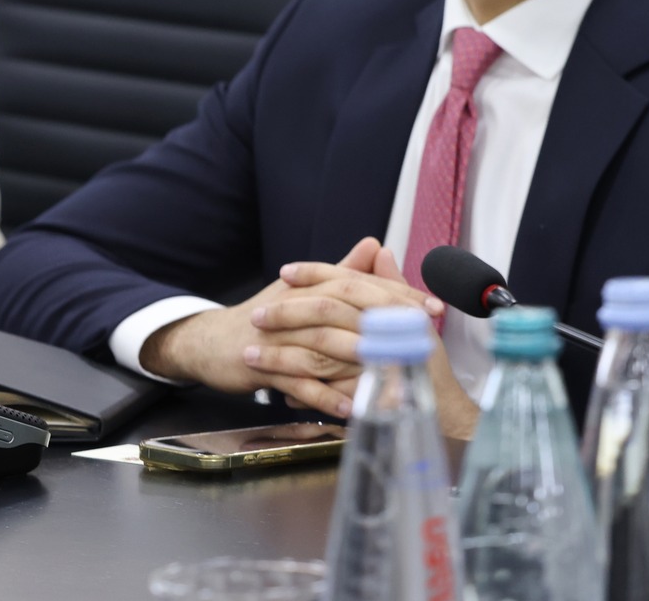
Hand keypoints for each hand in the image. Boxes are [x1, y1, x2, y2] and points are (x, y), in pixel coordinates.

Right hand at [140, 237, 440, 418]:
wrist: (214, 342)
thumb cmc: (267, 317)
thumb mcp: (306, 290)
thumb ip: (344, 271)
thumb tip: (375, 244)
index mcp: (318, 290)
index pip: (367, 287)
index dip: (402, 297)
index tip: (435, 308)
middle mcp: (304, 309)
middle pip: (352, 312)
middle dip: (392, 325)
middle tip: (426, 339)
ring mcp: (285, 338)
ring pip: (329, 347)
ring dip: (364, 362)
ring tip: (399, 375)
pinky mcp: (267, 366)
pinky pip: (301, 382)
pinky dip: (326, 394)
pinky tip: (351, 404)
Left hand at [272, 242, 477, 436]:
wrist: (440, 409)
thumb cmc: (425, 363)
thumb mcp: (409, 317)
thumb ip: (391, 284)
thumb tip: (378, 250)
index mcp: (395, 305)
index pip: (350, 279)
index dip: (317, 273)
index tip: (286, 272)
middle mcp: (388, 327)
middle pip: (329, 307)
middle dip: (287, 310)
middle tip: (257, 315)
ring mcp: (376, 360)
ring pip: (318, 347)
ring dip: (280, 352)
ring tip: (249, 353)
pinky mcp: (364, 392)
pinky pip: (321, 388)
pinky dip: (295, 387)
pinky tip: (272, 387)